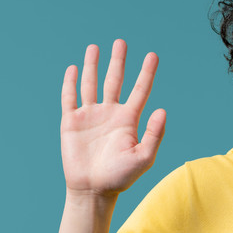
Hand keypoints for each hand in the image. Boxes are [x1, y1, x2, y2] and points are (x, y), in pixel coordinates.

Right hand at [60, 39, 165, 197]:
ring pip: (92, 84)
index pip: (140, 90)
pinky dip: (71, 83)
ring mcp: (90, 116)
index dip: (147, 73)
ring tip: (95, 47)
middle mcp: (110, 114)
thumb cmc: (120, 178)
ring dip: (93, 66)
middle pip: (115, 81)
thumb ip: (154, 135)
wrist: (92, 191)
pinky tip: (73, 68)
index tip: (153, 55)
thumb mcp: (143, 158)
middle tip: (121, 42)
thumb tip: (162, 110)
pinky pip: (70, 98)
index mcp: (128, 120)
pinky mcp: (71, 122)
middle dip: (118, 61)